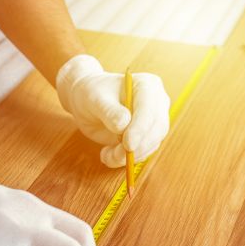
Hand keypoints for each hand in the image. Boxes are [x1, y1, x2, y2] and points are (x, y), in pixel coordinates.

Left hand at [56, 54, 170, 167]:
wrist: (87, 101)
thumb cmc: (92, 93)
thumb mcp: (95, 98)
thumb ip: (109, 111)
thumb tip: (123, 126)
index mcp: (148, 85)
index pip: (150, 109)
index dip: (140, 128)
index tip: (128, 144)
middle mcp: (157, 103)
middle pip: (157, 129)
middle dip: (138, 147)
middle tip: (115, 156)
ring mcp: (154, 121)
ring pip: (151, 144)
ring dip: (130, 156)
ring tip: (106, 155)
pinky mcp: (147, 137)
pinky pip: (143, 153)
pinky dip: (126, 159)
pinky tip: (109, 155)